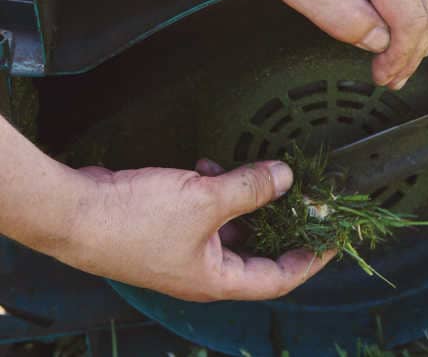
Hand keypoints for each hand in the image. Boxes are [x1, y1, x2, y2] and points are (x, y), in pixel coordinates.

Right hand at [56, 159, 332, 301]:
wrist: (73, 213)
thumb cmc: (135, 220)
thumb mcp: (205, 201)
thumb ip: (251, 189)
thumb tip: (287, 178)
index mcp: (217, 278)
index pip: (279, 278)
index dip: (310, 259)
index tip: (334, 239)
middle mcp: (204, 269)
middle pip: (258, 248)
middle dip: (280, 219)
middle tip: (305, 194)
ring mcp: (185, 248)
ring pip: (232, 225)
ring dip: (245, 198)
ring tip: (250, 171)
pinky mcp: (169, 227)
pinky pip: (207, 211)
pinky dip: (215, 190)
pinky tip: (210, 168)